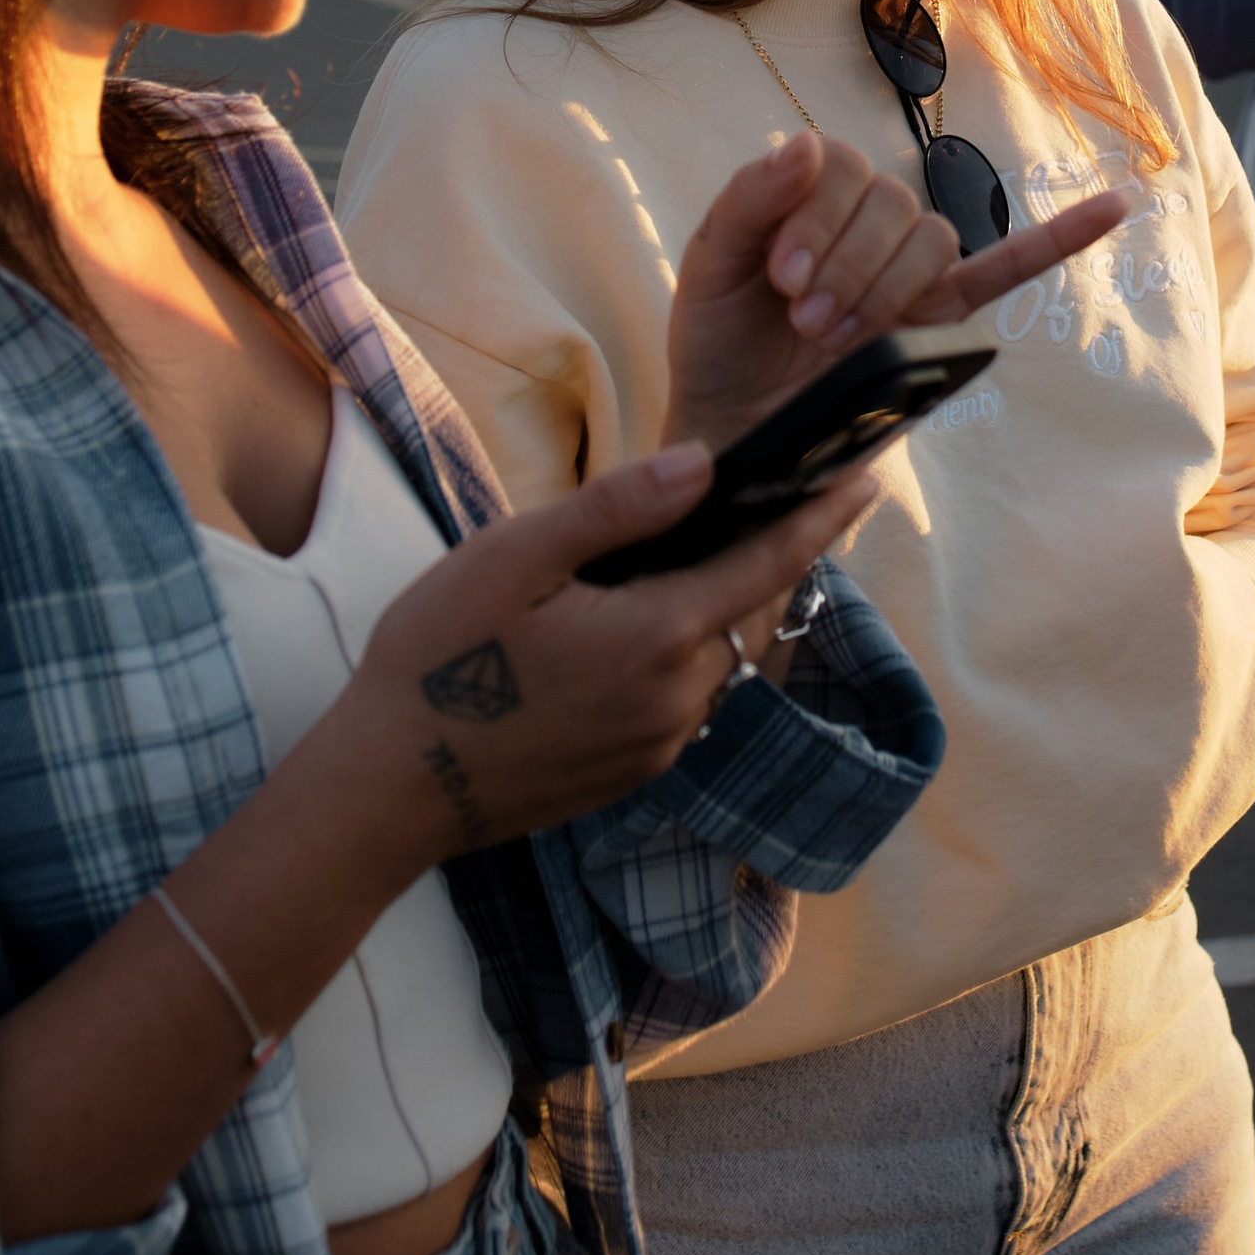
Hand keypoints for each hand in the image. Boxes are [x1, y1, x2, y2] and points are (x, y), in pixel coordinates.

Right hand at [337, 445, 875, 876]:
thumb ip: (617, 510)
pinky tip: (654, 626)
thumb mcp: (515, 559)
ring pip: (723, 661)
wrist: (386, 791)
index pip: (768, 564)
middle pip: (754, 612)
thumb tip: (704, 463)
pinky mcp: (630, 773)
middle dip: (780, 555)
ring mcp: (657, 746)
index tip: (868, 477)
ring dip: (731, 608)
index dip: (820, 517)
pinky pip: (689, 701)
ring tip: (721, 552)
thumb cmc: (437, 660)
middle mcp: (678, 699)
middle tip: (795, 499)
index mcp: (658, 637)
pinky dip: (693, 654)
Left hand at [664, 133, 1137, 454]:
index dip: (820, 219)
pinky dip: (1059, 238)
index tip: (782, 279)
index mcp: (812, 195)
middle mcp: (866, 221)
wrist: (732, 432)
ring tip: (840, 333)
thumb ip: (750, 200)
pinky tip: (1115, 206)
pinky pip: (1008, 269)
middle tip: (806, 320)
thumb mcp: (711, 266)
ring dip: (891, 281)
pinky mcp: (938, 319)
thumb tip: (806, 142)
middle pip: (894, 203)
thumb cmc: (716, 346)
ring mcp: (907, 270)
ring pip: (933, 238)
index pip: (846, 168)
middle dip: (849, 262)